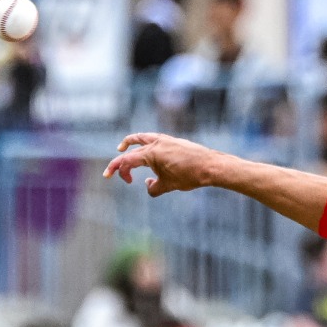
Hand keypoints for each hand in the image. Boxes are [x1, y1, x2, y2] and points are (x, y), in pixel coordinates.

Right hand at [103, 132, 223, 196]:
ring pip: (142, 138)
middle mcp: (156, 143)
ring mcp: (165, 140)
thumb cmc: (190, 176)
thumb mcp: (168, 185)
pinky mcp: (173, 141)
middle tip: (117, 175)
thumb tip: (148, 186)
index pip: (126, 161)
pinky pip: (154, 138)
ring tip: (123, 146)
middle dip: (122, 164)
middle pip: (132, 152)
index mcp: (150, 153)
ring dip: (131, 142)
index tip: (116, 179)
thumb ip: (153, 188)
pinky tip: (148, 148)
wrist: (211, 166)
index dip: (117, 170)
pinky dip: (146, 142)